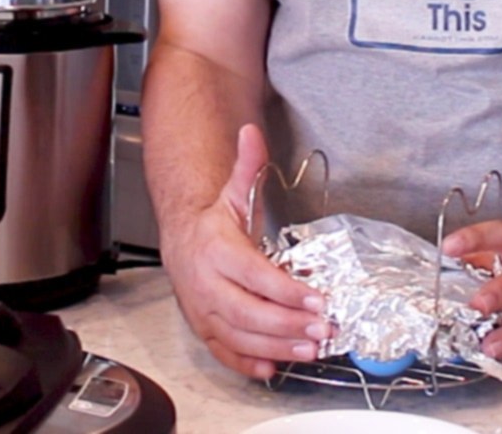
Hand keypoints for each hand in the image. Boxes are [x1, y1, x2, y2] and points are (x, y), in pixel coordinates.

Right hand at [160, 124, 329, 378]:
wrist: (178, 240)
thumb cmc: (213, 222)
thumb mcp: (231, 191)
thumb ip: (248, 166)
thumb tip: (252, 133)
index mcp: (216, 250)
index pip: (254, 275)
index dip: (286, 291)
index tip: (317, 299)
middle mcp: (206, 284)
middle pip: (248, 312)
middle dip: (288, 325)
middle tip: (322, 330)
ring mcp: (203, 311)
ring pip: (239, 336)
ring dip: (276, 348)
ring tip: (310, 349)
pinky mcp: (204, 329)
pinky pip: (224, 352)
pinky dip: (247, 364)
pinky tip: (272, 368)